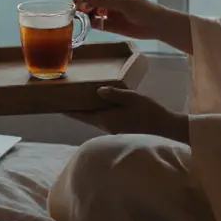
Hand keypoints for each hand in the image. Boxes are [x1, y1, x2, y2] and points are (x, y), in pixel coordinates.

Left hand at [68, 87, 189, 142]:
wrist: (164, 128)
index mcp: (106, 119)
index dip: (69, 110)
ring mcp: (113, 129)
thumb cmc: (148, 112)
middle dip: (77, 109)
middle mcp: (106, 126)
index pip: (82, 115)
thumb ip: (114, 94)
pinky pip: (103, 119)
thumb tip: (97, 91)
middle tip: (67, 98)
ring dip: (87, 110)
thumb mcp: (132, 98)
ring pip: (95, 119)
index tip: (57, 106)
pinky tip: (100, 104)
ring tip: (80, 98)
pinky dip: (97, 112)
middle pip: (87, 117)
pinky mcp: (120, 129)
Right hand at [72, 0, 165, 41]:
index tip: (76, 5)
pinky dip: (92, 24)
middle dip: (81, 6)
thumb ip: (104, 1)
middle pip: (88, 0)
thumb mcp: (123, 3)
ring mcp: (108, 12)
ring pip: (90, 12)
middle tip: (79, 15)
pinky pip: (96, 23)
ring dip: (85, 16)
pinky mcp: (110, 24)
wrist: (156, 24)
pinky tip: (93, 26)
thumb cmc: (143, 9)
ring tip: (85, 21)